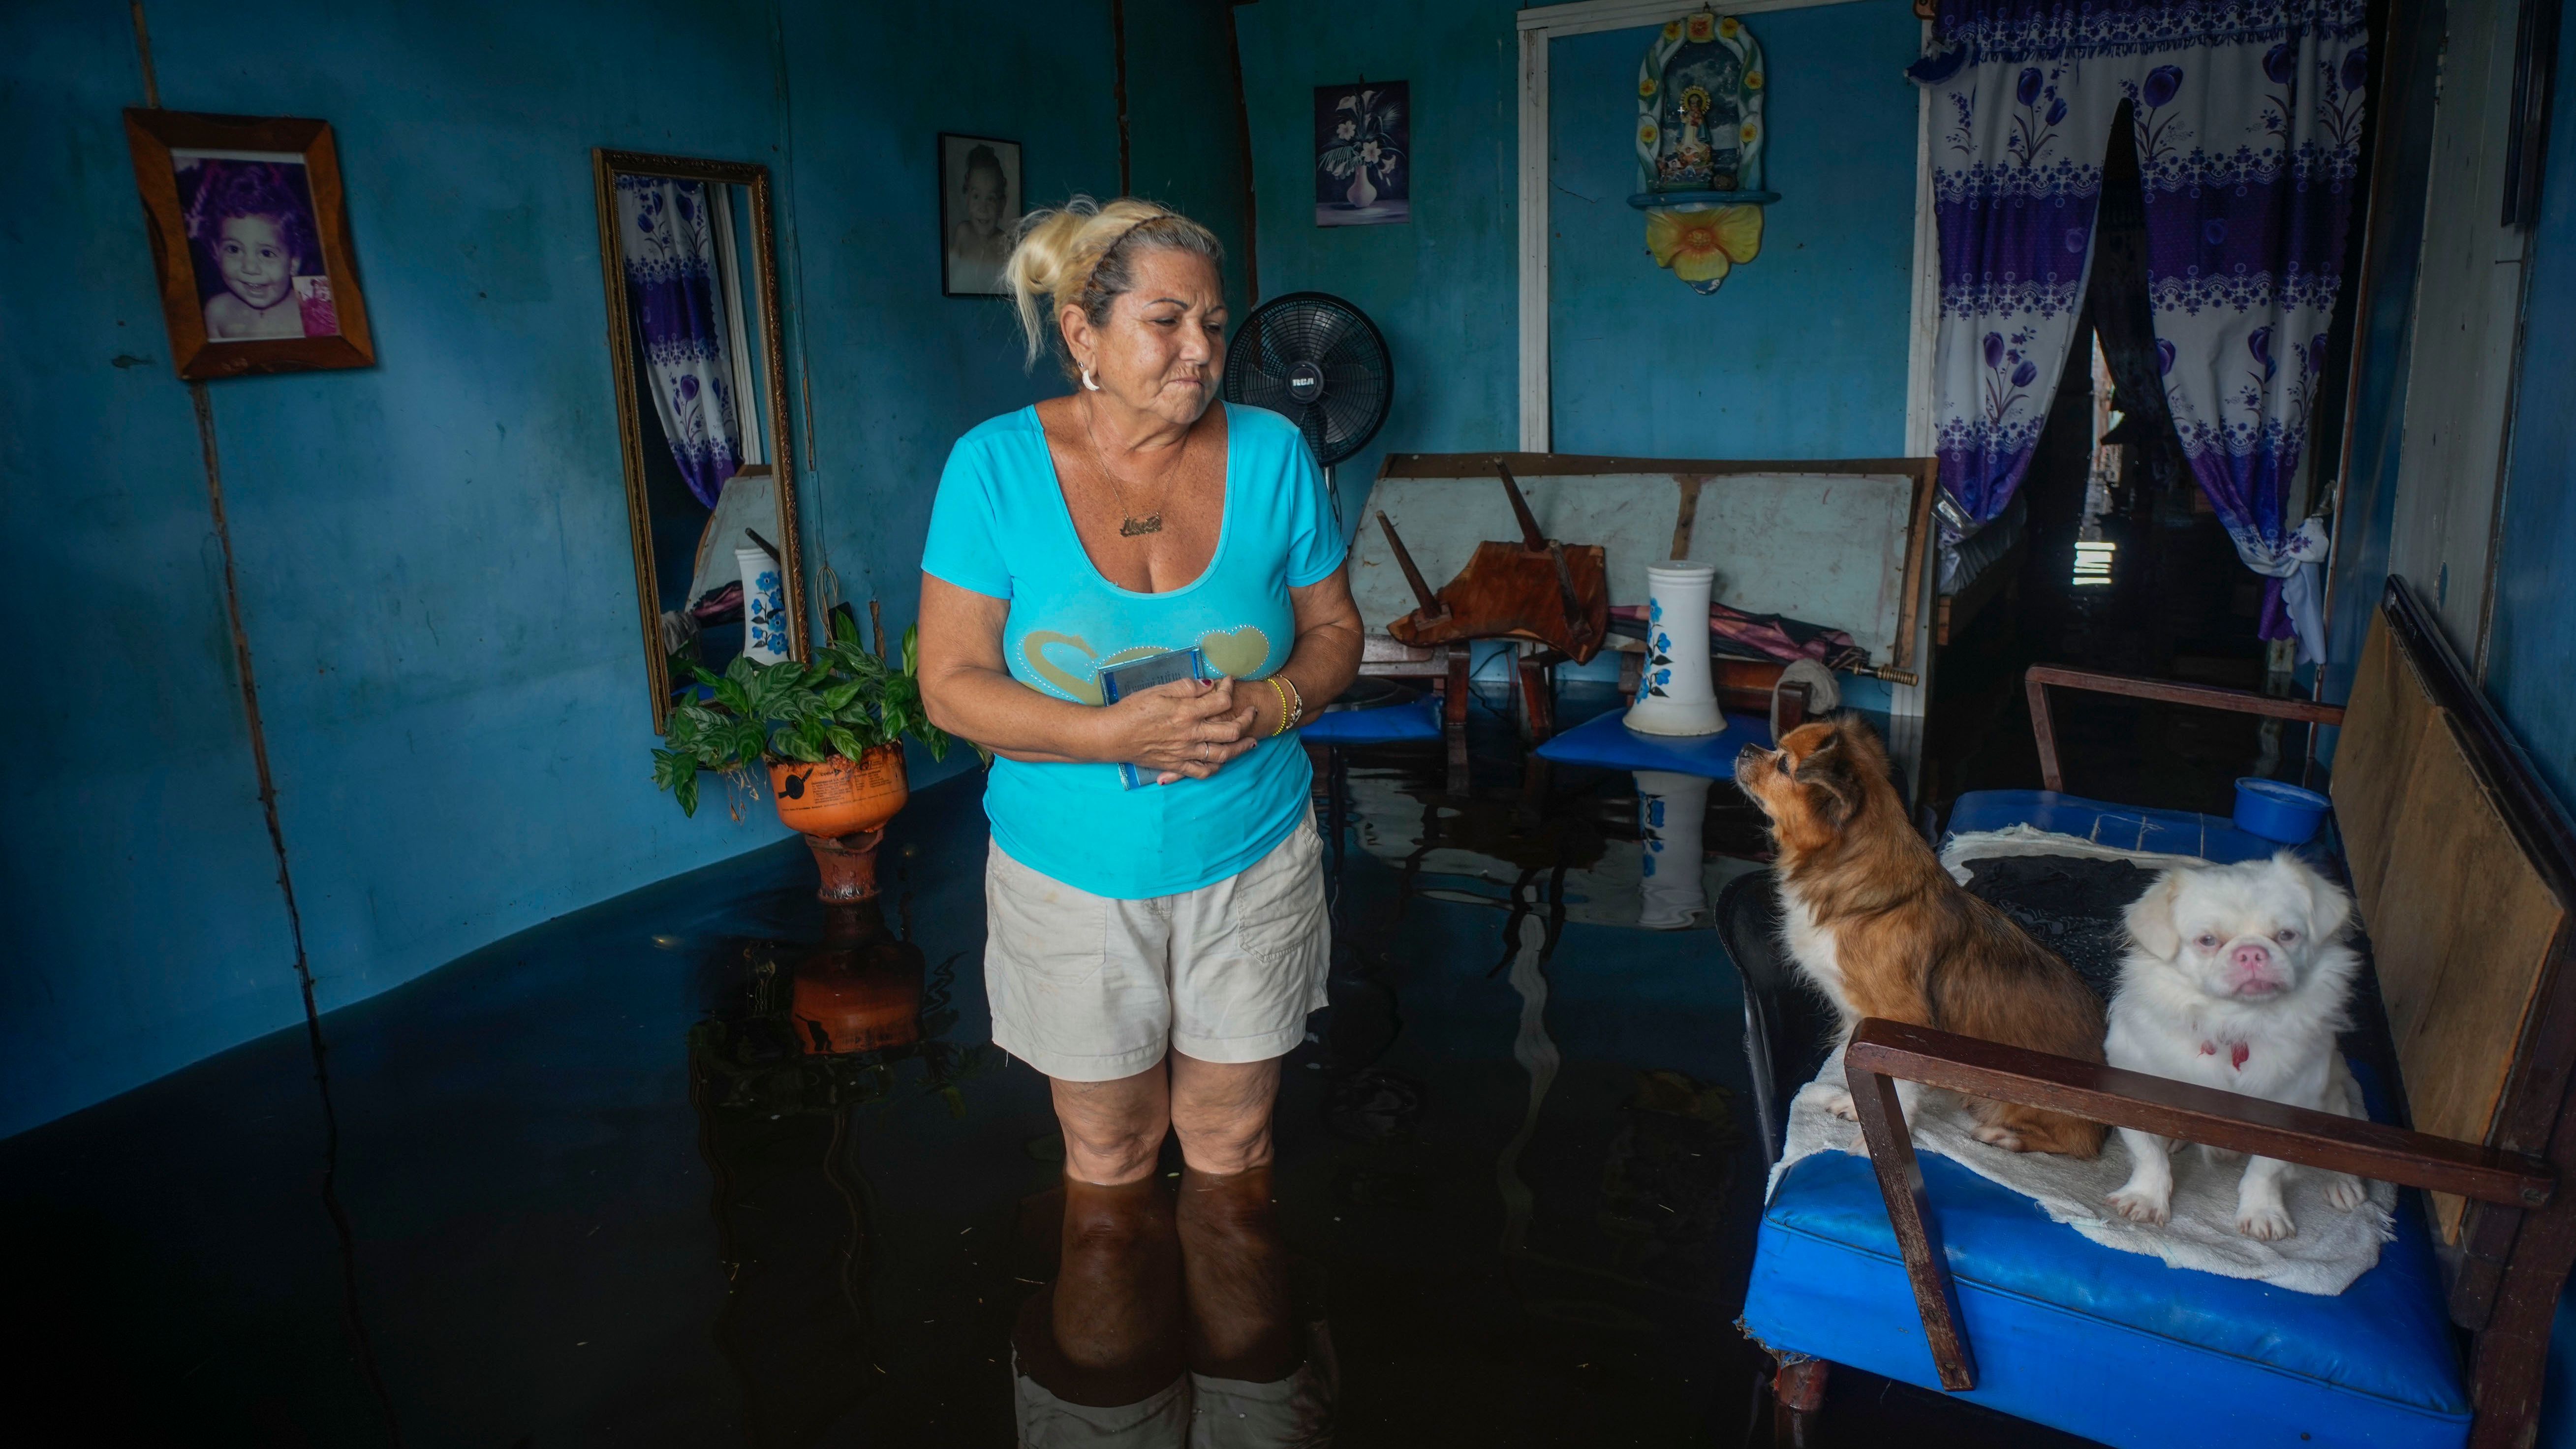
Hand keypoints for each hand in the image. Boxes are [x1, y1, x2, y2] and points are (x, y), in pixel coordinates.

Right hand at [1102, 676, 1259, 784]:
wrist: (1111, 735)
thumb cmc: (1132, 709)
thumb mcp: (1158, 690)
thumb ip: (1186, 686)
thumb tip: (1209, 685)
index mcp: (1186, 712)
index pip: (1221, 701)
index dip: (1229, 689)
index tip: (1229, 682)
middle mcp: (1190, 734)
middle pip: (1231, 731)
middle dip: (1247, 720)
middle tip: (1251, 712)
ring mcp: (1185, 752)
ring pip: (1223, 754)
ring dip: (1241, 748)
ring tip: (1251, 742)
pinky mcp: (1176, 765)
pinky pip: (1203, 771)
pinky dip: (1217, 767)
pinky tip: (1223, 762)